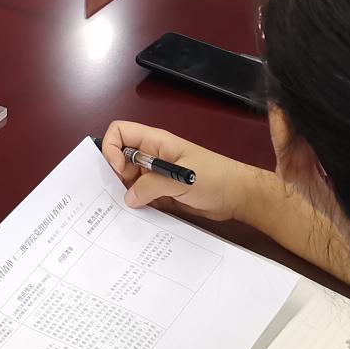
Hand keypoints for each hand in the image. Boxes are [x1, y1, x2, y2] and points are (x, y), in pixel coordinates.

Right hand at [100, 122, 253, 223]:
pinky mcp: (163, 192)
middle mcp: (153, 156)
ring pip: (130, 181)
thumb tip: (128, 198)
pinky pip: (143, 197)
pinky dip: (140, 206)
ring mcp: (157, 175)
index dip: (112, 149)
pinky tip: (143, 216)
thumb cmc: (214, 177)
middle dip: (116, 177)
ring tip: (131, 210)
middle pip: (120, 159)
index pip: (120, 132)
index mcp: (155, 142)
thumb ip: (150, 187)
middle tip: (119, 196)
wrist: (237, 195)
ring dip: (128, 195)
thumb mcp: (180, 179)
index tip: (119, 171)